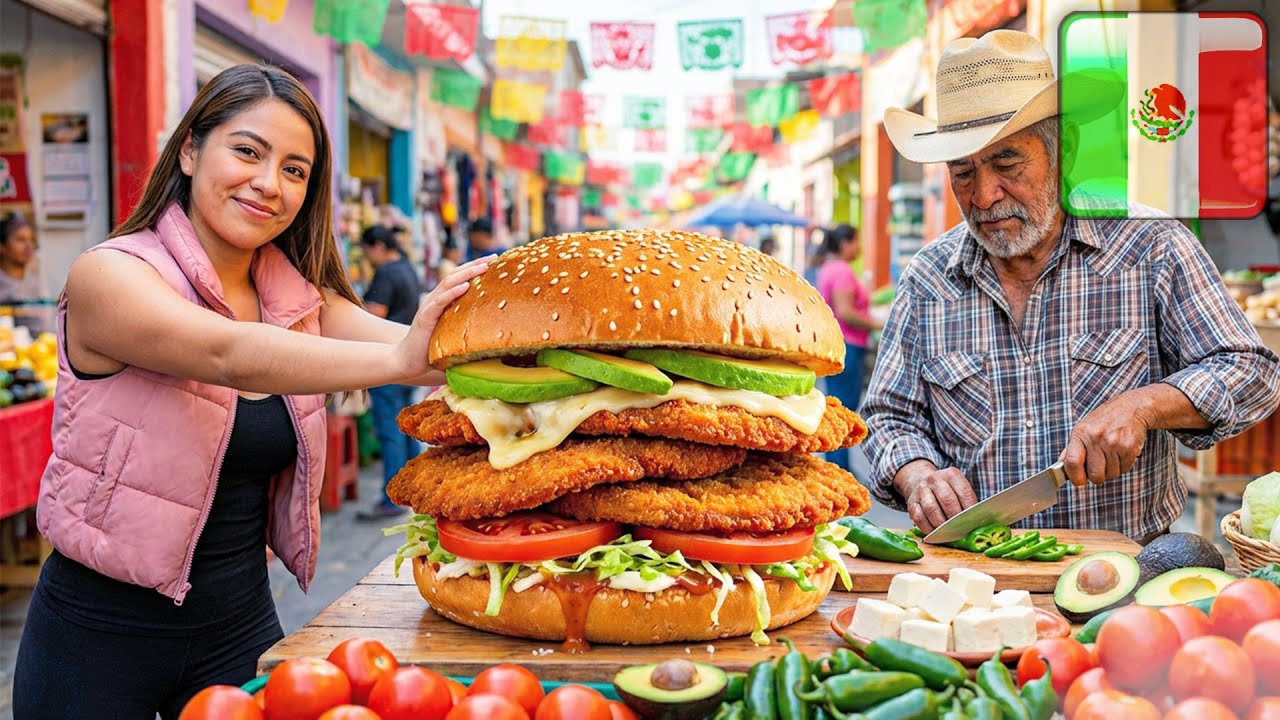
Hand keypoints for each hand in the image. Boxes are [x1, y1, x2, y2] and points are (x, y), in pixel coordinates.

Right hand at [396, 256, 490, 376]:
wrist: (408, 361)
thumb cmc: (432, 350)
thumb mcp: (453, 334)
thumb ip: (467, 328)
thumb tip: (494, 334)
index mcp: (442, 300)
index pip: (460, 278)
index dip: (475, 268)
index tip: (494, 261)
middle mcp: (435, 299)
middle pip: (456, 275)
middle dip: (475, 265)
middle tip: (493, 258)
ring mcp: (429, 306)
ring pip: (448, 283)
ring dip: (467, 273)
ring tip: (483, 267)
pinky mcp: (426, 317)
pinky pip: (440, 302)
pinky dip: (452, 292)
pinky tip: (465, 286)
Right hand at [902, 466, 978, 533]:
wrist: (922, 482)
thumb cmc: (947, 490)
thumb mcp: (959, 488)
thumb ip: (968, 501)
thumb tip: (979, 521)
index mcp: (951, 474)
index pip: (964, 493)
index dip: (970, 510)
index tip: (974, 522)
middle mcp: (934, 479)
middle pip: (947, 500)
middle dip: (956, 519)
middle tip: (961, 530)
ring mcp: (921, 490)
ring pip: (932, 509)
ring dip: (942, 525)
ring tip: (949, 533)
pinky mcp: (911, 503)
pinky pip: (919, 518)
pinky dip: (928, 528)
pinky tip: (935, 533)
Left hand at [1059, 391, 1149, 486]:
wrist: (1132, 407)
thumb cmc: (1105, 419)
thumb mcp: (1083, 428)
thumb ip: (1071, 448)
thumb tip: (1061, 465)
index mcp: (1081, 433)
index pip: (1072, 462)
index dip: (1075, 477)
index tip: (1078, 481)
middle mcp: (1096, 438)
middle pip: (1094, 475)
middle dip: (1097, 476)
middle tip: (1099, 466)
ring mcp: (1113, 442)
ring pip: (1111, 474)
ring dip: (1111, 470)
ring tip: (1111, 454)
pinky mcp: (1129, 447)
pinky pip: (1124, 469)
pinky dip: (1123, 465)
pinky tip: (1121, 452)